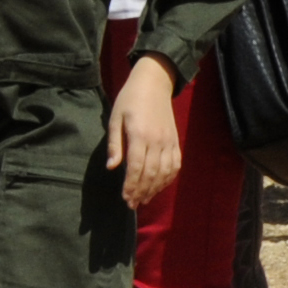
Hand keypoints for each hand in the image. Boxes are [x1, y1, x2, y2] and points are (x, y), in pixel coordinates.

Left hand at [105, 57, 184, 211]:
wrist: (154, 84)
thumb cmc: (129, 100)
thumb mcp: (115, 118)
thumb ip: (115, 144)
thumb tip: (111, 167)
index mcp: (139, 134)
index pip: (136, 167)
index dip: (131, 185)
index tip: (125, 198)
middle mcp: (157, 140)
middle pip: (151, 173)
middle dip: (141, 191)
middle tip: (132, 204)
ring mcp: (169, 141)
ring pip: (164, 172)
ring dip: (155, 189)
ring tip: (143, 200)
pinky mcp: (175, 141)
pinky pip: (175, 165)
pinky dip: (168, 179)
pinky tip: (159, 187)